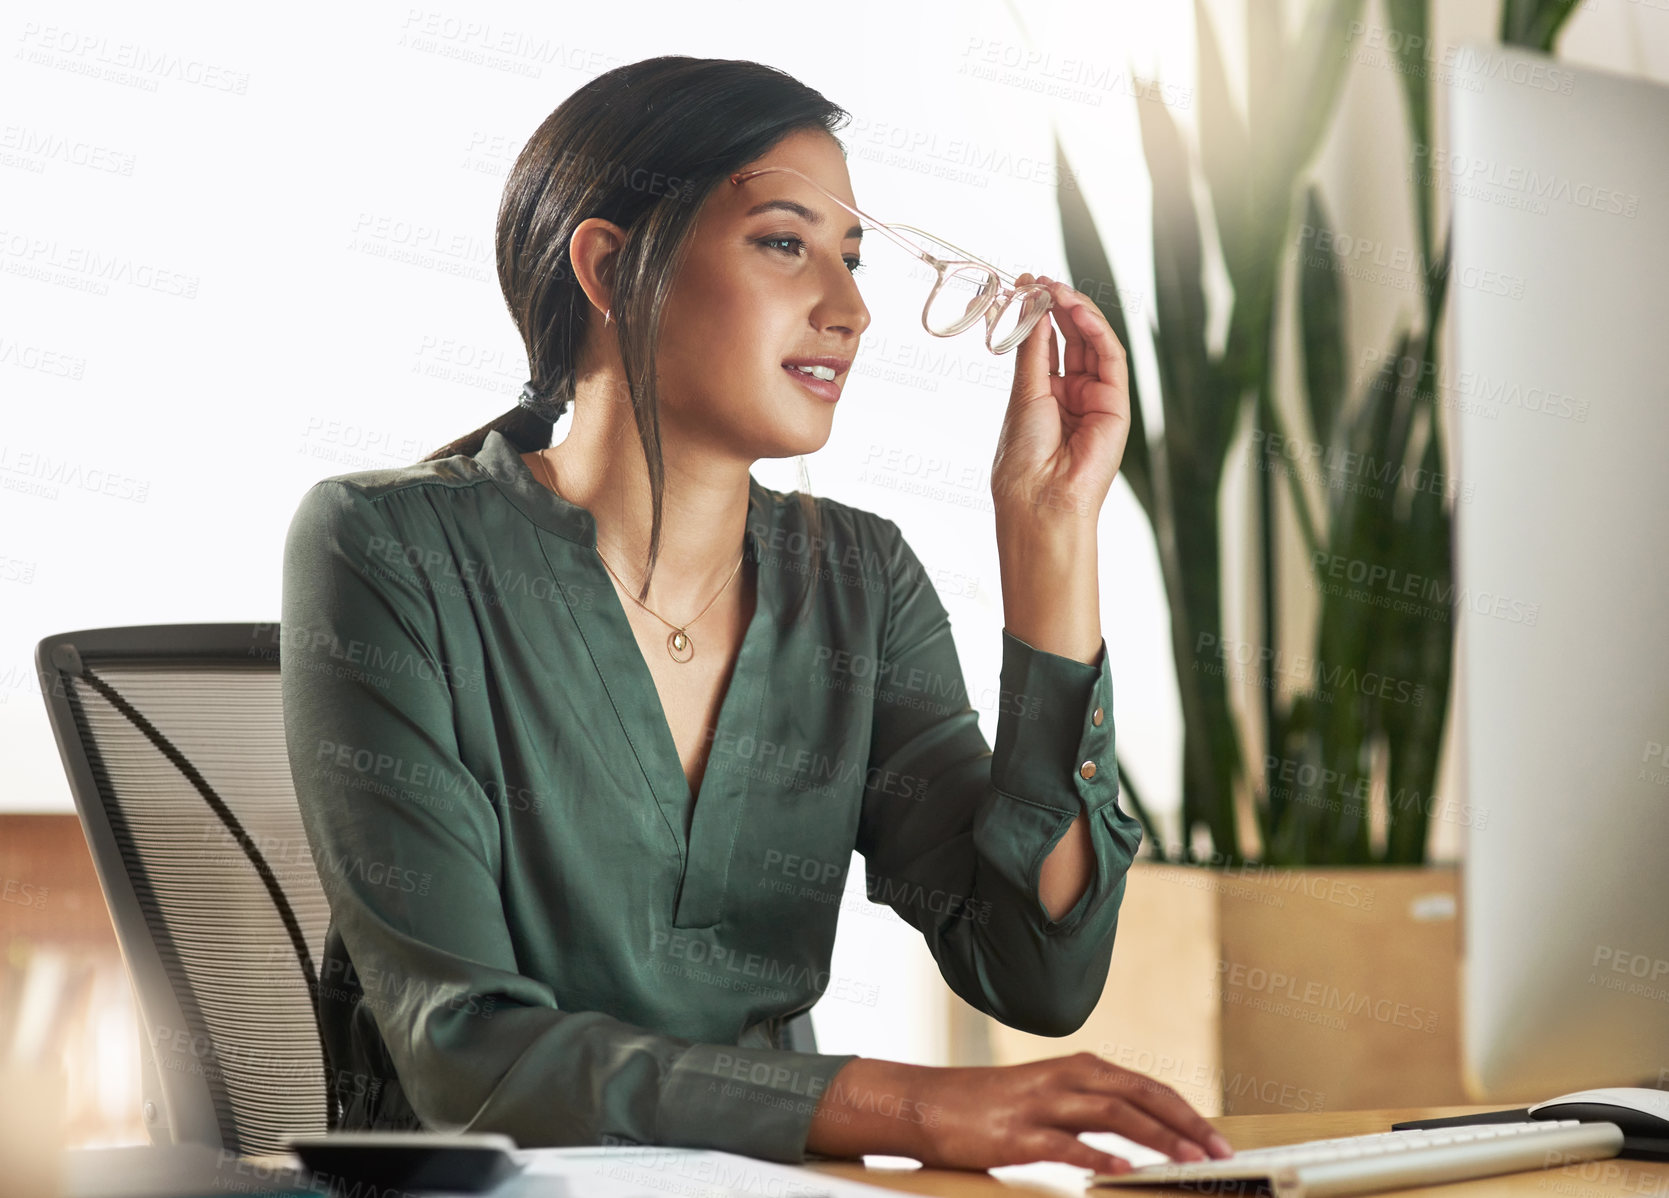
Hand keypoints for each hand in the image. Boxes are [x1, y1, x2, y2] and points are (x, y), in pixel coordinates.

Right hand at [909, 1052, 1233, 1173]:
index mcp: (1077, 1068)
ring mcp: (1041, 1104)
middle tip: (1220, 1151)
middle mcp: (1065, 1078)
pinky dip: (1100, 1158)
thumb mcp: (1047, 1096)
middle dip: (1186, 1124)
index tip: (1217, 1137)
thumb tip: (1141, 1136)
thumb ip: (1089, 1108)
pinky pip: (1066, 1144)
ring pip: (1113, 1113)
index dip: (1186, 1111)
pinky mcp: (1017, 1134)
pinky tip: (1124, 1174)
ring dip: (1157, 1138)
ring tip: (1189, 1162)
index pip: (1146, 1086)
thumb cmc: (989, 1106)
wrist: (926, 1104)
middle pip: (1140, 1094)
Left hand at [990, 274, 1130, 525]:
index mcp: (1046, 396)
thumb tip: (1031, 308)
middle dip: (1059, 306)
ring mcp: (1096, 399)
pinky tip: (1078, 311)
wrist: (1040, 498)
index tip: (1026, 285)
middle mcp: (1073, 396)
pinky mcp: (1117, 405)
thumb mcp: (1024, 393)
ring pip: (1093, 344)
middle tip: (1042, 280)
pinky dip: (1097, 331)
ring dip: (1077, 312)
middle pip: (1073, 339)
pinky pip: (1111, 360)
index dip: (1040, 314)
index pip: (1048, 344)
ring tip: (1057, 288)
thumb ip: (1033, 350)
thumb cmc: (1023, 459)